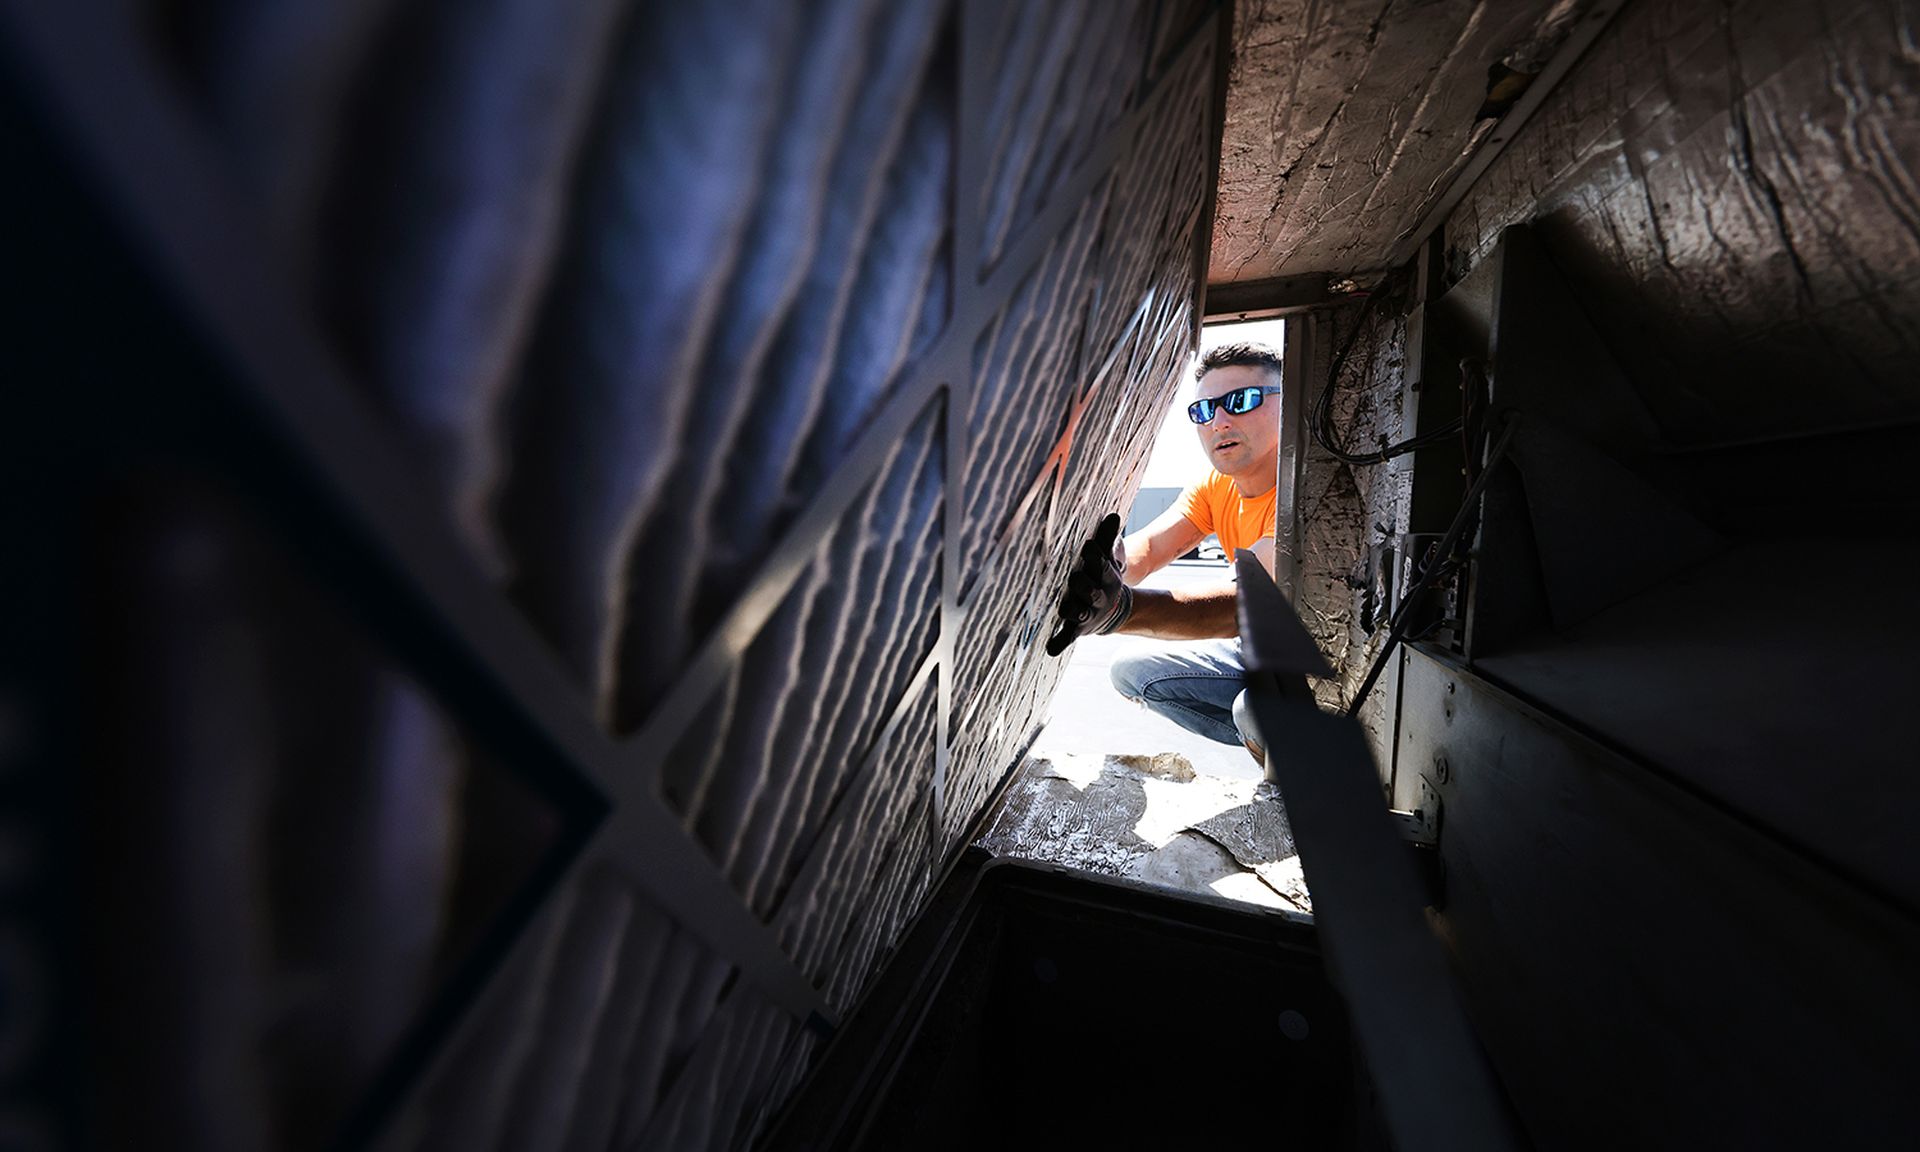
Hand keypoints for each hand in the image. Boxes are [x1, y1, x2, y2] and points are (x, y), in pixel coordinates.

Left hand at [1045, 512, 1131, 655]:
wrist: (1111, 610)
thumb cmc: (1102, 577)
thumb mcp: (1108, 560)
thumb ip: (1107, 539)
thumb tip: (1113, 514)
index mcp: (1106, 578)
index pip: (1101, 567)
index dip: (1095, 558)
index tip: (1087, 546)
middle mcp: (1097, 597)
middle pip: (1091, 591)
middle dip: (1083, 585)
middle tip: (1073, 577)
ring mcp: (1087, 613)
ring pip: (1080, 613)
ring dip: (1073, 611)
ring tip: (1064, 609)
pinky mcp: (1076, 628)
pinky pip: (1067, 636)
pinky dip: (1060, 643)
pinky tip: (1051, 650)